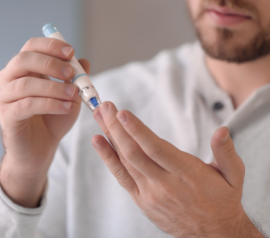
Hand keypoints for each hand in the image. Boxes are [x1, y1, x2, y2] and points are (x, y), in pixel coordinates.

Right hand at [0, 37, 89, 206]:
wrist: (40, 149)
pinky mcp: (6, 116)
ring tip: (73, 94)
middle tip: (71, 73)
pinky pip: (27, 105)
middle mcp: (7, 79)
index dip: (50, 46)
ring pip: (25, 84)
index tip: (71, 52)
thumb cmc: (53, 120)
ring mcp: (3, 97)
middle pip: (23, 60)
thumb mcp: (69, 97)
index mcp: (22, 69)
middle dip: (50, 64)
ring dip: (53, 87)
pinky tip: (66, 108)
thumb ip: (75, 79)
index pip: (31, 47)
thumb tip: (84, 61)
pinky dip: (50, 104)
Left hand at [92, 102, 263, 237]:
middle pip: (134, 152)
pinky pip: (122, 177)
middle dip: (116, 127)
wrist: (213, 233)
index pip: (156, 149)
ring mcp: (150, 193)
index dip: (137, 131)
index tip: (122, 113)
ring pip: (125, 162)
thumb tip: (222, 131)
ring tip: (98, 116)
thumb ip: (226, 153)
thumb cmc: (222, 200)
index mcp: (186, 174)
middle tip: (104, 106)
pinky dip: (108, 158)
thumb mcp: (234, 176)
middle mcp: (164, 184)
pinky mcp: (142, 200)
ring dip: (110, 137)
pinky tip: (99, 142)